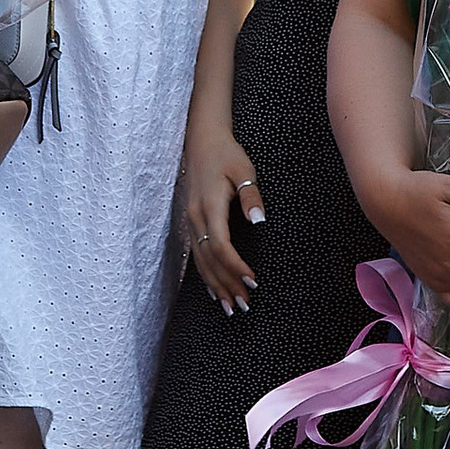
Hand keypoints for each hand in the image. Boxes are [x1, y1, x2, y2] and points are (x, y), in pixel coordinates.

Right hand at [181, 119, 264, 314]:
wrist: (202, 142)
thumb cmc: (226, 155)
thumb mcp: (244, 170)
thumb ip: (251, 196)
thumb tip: (259, 221)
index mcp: (210, 207)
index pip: (221, 246)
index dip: (236, 267)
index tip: (252, 281)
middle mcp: (196, 218)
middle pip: (210, 261)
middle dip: (227, 284)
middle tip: (244, 305)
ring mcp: (190, 222)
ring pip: (201, 262)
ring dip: (216, 285)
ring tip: (230, 307)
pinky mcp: (190, 222)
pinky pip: (196, 255)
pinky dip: (206, 275)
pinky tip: (214, 290)